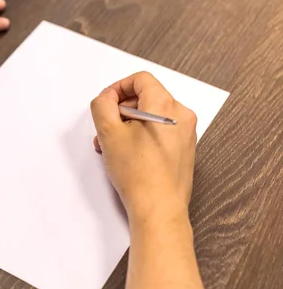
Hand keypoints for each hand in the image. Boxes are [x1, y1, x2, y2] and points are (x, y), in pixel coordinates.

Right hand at [90, 72, 197, 220]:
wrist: (159, 209)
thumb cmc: (139, 174)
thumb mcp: (109, 133)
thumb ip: (102, 106)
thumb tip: (106, 98)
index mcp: (166, 106)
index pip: (141, 79)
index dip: (118, 88)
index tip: (106, 103)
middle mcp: (181, 116)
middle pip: (146, 97)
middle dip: (120, 110)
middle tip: (105, 129)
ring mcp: (185, 134)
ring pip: (151, 116)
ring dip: (128, 125)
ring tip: (112, 146)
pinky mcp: (183, 149)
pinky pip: (159, 132)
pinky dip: (141, 136)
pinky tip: (127, 155)